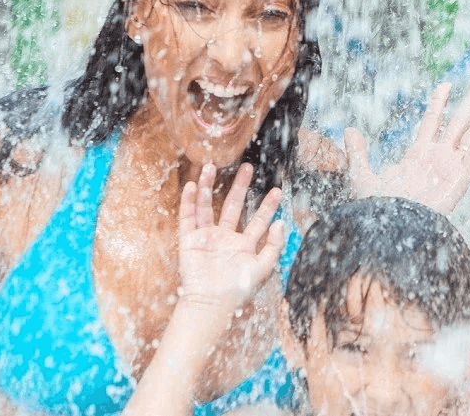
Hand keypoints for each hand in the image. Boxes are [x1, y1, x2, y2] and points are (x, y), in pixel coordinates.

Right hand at [177, 163, 286, 312]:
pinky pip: (188, 218)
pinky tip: (191, 186)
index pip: (258, 220)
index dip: (268, 206)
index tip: (278, 190)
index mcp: (244, 246)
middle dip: (240, 187)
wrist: (211, 303)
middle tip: (247, 167)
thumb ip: (275, 245)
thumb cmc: (238, 290)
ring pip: (207, 207)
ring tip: (210, 166)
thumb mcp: (264, 268)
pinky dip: (188, 202)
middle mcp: (225, 238)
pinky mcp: (189, 241)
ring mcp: (207, 238)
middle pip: (233, 206)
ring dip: (208, 187)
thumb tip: (282, 223)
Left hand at [345, 81, 469, 214]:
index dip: (440, 103)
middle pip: (458, 122)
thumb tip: (348, 129)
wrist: (393, 230)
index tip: (446, 85)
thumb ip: (358, 153)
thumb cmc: (378, 210)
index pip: (432, 121)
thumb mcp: (362, 177)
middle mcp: (438, 157)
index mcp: (418, 155)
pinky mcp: (460, 177)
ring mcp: (451, 166)